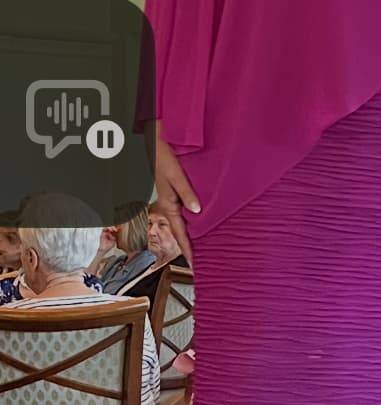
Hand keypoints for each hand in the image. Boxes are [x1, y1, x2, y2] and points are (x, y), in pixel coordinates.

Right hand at [153, 132, 199, 266]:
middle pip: (181, 231)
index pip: (179, 232)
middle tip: (202, 261)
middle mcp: (169, 204)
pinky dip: (191, 221)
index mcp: (168, 204)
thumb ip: (186, 192)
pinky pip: (183, 212)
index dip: (187, 249)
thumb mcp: (175, 174)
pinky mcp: (175, 192)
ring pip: (183, 222)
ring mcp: (171, 199)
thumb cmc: (162, 156)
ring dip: (191, 235)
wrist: (152, 141)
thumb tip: (197, 211)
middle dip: (190, 246)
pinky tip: (200, 223)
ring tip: (203, 247)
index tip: (194, 264)